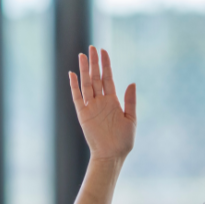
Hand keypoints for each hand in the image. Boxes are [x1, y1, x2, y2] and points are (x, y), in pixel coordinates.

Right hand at [69, 46, 136, 160]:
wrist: (111, 155)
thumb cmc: (123, 141)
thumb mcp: (131, 119)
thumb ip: (130, 101)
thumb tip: (132, 83)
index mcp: (113, 101)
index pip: (108, 78)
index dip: (106, 65)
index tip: (104, 51)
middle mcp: (101, 101)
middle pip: (96, 78)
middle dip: (94, 63)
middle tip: (92, 48)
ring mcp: (91, 107)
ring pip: (86, 84)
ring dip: (84, 70)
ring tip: (82, 56)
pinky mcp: (83, 114)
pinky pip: (77, 97)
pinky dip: (74, 86)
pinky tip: (72, 74)